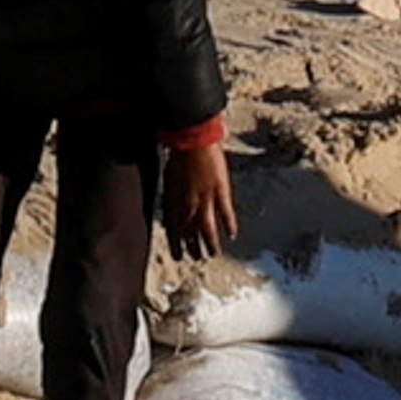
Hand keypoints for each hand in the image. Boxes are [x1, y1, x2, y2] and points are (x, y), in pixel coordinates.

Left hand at [162, 131, 238, 259]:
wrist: (192, 141)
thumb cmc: (178, 154)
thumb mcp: (169, 177)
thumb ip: (173, 194)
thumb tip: (173, 205)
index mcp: (173, 200)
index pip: (173, 227)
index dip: (175, 242)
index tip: (177, 254)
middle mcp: (187, 204)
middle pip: (188, 231)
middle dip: (190, 246)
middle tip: (193, 258)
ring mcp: (205, 199)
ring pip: (206, 228)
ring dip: (209, 243)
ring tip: (212, 254)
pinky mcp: (221, 192)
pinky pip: (225, 213)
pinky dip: (228, 225)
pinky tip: (231, 236)